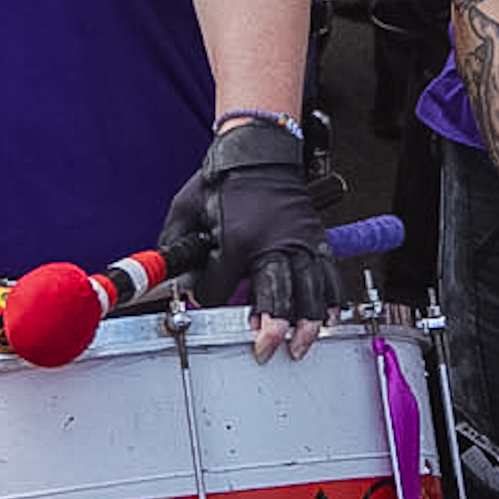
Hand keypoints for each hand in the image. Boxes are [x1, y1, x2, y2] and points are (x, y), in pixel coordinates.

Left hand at [153, 117, 333, 355]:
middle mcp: (273, 242)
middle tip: (267, 349)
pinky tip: (327, 318)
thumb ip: (176, 245)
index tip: (207, 303)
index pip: (221, 287)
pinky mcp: (315, 238)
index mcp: (237, 238)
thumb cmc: (223, 178)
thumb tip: (168, 278)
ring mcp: (298, 240)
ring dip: (307, 322)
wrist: (258, 149)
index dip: (211, 299)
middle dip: (272, 327)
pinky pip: (329, 274)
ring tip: (301, 344)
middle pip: (276, 294)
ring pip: (310, 289)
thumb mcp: (186, 209)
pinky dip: (331, 300)